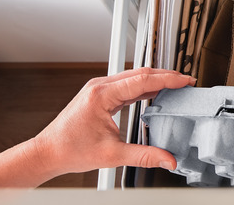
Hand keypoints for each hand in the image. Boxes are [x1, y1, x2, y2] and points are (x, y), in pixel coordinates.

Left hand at [31, 68, 195, 176]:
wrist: (47, 152)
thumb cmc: (69, 150)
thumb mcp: (112, 155)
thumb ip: (144, 156)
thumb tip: (167, 159)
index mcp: (102, 95)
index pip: (143, 80)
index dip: (168, 80)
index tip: (185, 80)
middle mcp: (100, 86)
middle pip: (140, 73)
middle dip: (166, 76)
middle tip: (186, 81)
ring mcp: (99, 89)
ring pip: (134, 77)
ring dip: (155, 79)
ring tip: (175, 84)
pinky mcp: (99, 95)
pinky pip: (126, 85)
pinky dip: (144, 87)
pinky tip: (155, 92)